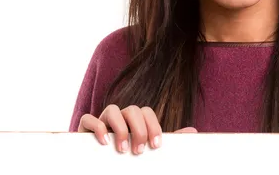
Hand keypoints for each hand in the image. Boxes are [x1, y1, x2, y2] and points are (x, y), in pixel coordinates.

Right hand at [78, 104, 196, 154]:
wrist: (102, 168)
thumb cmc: (127, 158)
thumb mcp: (148, 150)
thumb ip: (169, 140)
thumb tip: (193, 131)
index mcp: (135, 121)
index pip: (147, 112)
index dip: (153, 126)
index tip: (156, 146)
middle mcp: (120, 117)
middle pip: (132, 109)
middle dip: (139, 129)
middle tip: (139, 151)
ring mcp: (102, 121)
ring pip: (112, 110)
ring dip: (120, 128)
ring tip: (123, 149)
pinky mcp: (84, 129)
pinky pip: (88, 119)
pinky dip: (97, 127)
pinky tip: (104, 142)